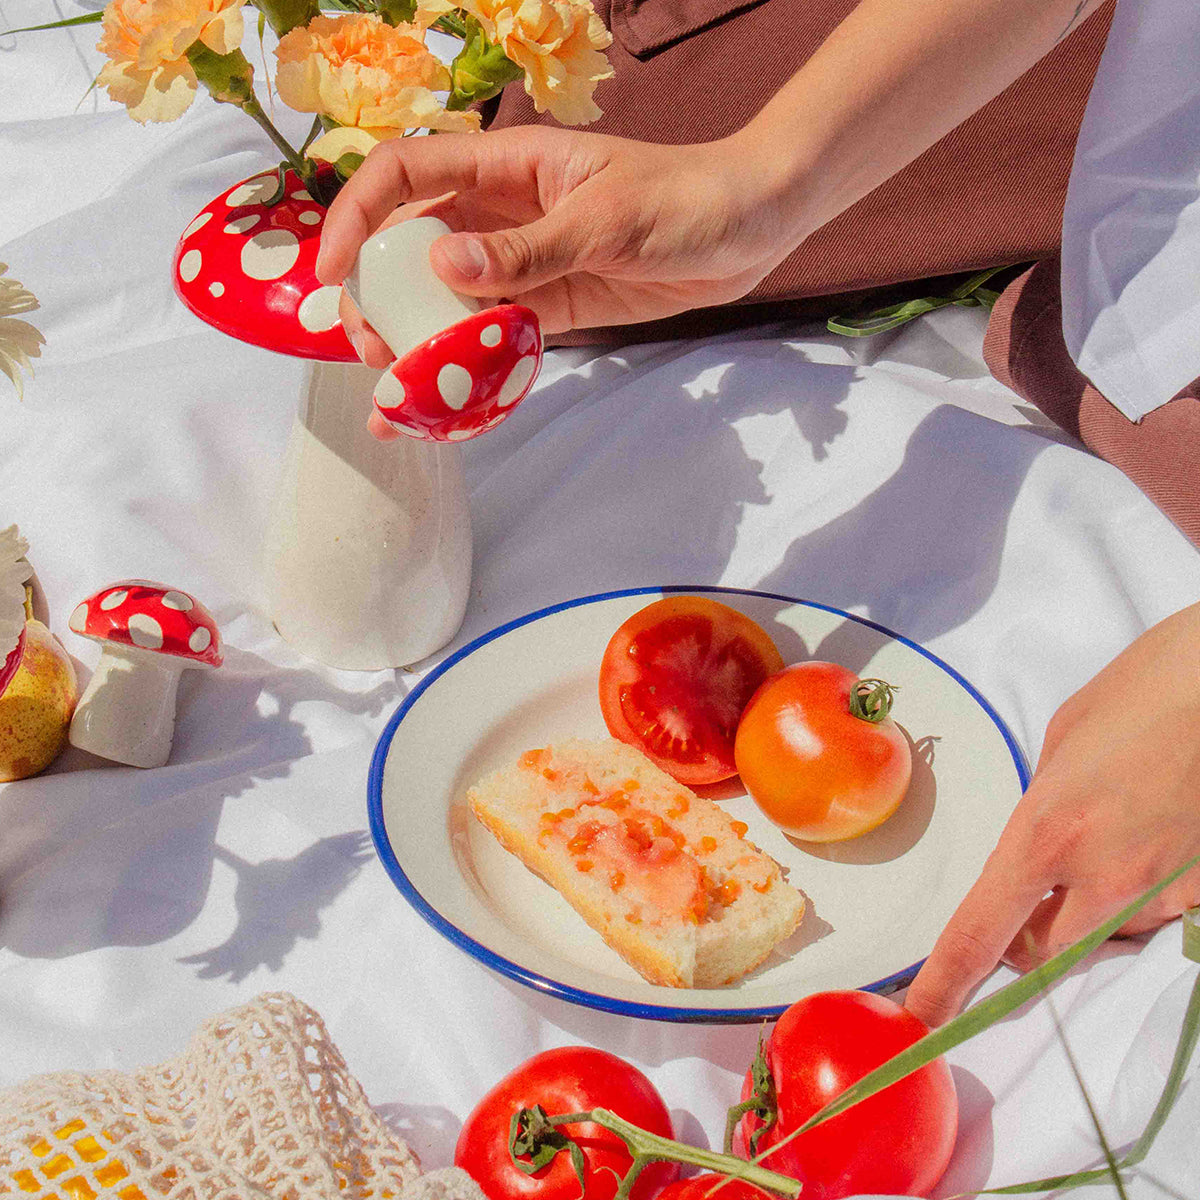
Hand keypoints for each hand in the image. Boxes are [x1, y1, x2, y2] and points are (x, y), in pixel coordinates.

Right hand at [314, 124, 805, 352]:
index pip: (407, 175)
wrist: (751, 227)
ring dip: (417, 347)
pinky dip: (469, 371)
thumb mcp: (607, 221)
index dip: (358, 215)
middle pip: (413, 250)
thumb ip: (529, 250)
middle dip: (380, 299)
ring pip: (449, 303)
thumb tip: (443, 271)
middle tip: (372, 352)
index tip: (334, 272)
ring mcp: (524, 264)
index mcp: (507, 167)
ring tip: (396, 400)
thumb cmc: (685, 198)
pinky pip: (495, 338)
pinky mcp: (550, 307)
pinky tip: (447, 407)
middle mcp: (502, 215)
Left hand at [904, 602, 1199, 1026]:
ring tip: (1106, 833)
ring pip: (1101, 938)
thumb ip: (1038, 817)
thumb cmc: (1141, 694)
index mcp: (1048, 834)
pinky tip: (1147, 835)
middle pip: (1042, 957)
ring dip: (1084, 913)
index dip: (945, 983)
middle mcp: (1105, 877)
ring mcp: (1164, 890)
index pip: (981, 934)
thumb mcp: (1059, 750)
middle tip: (1024, 898)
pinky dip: (1134, 893)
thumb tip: (1031, 859)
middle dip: (1021, 942)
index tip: (922, 1012)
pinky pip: (1151, 914)